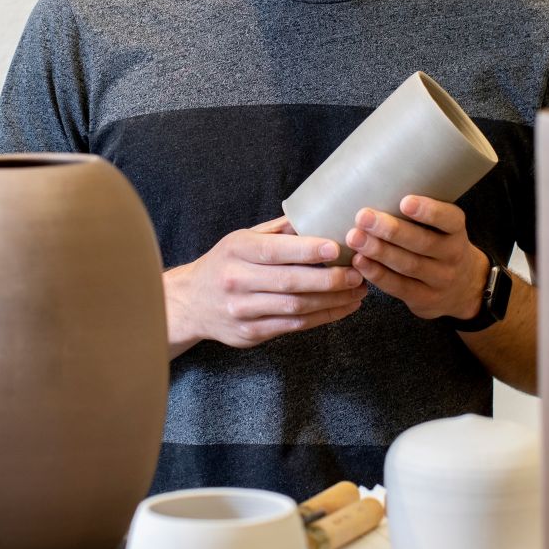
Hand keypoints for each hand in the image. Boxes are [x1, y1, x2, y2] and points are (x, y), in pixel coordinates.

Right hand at [164, 217, 368, 352]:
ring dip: (332, 300)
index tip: (336, 247)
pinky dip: (323, 317)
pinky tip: (343, 307)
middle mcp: (236, 281)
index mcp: (236, 250)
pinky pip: (294, 327)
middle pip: (289, 282)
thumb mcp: (242, 238)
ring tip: (358, 290)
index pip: (274, 251)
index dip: (307, 250)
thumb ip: (279, 231)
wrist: (191, 303)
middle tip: (357, 273)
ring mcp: (242, 310)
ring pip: (295, 308)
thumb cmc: (225, 263)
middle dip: (329, 279)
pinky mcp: (251, 333)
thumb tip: (319, 214)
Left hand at [344, 196, 488, 322]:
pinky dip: (377, 274)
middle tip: (364, 217)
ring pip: (408, 265)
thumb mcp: (442, 228)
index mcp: (456, 231)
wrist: (463, 289)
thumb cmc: (439, 245)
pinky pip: (399, 287)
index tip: (405, 201)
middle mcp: (452, 255)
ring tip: (355, 238)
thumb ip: (418, 214)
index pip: (449, 219)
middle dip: (391, 230)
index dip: (429, 211)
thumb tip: (376, 186)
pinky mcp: (425, 299)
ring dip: (379, 251)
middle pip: (423, 243)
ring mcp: (440, 280)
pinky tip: (359, 262)